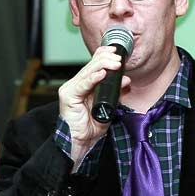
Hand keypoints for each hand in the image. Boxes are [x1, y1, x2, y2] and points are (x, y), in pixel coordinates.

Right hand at [58, 46, 129, 163]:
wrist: (81, 143)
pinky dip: (93, 78)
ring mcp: (70, 89)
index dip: (104, 55)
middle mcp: (75, 85)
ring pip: (88, 72)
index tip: (117, 51)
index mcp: (84, 85)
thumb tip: (126, 80)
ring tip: (115, 62)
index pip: (93, 65)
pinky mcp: (68, 96)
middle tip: (120, 57)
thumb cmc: (91, 127)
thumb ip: (116, 93)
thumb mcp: (109, 107)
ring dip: (103, 65)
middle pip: (91, 66)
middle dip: (106, 59)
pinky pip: (83, 84)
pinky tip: (102, 73)